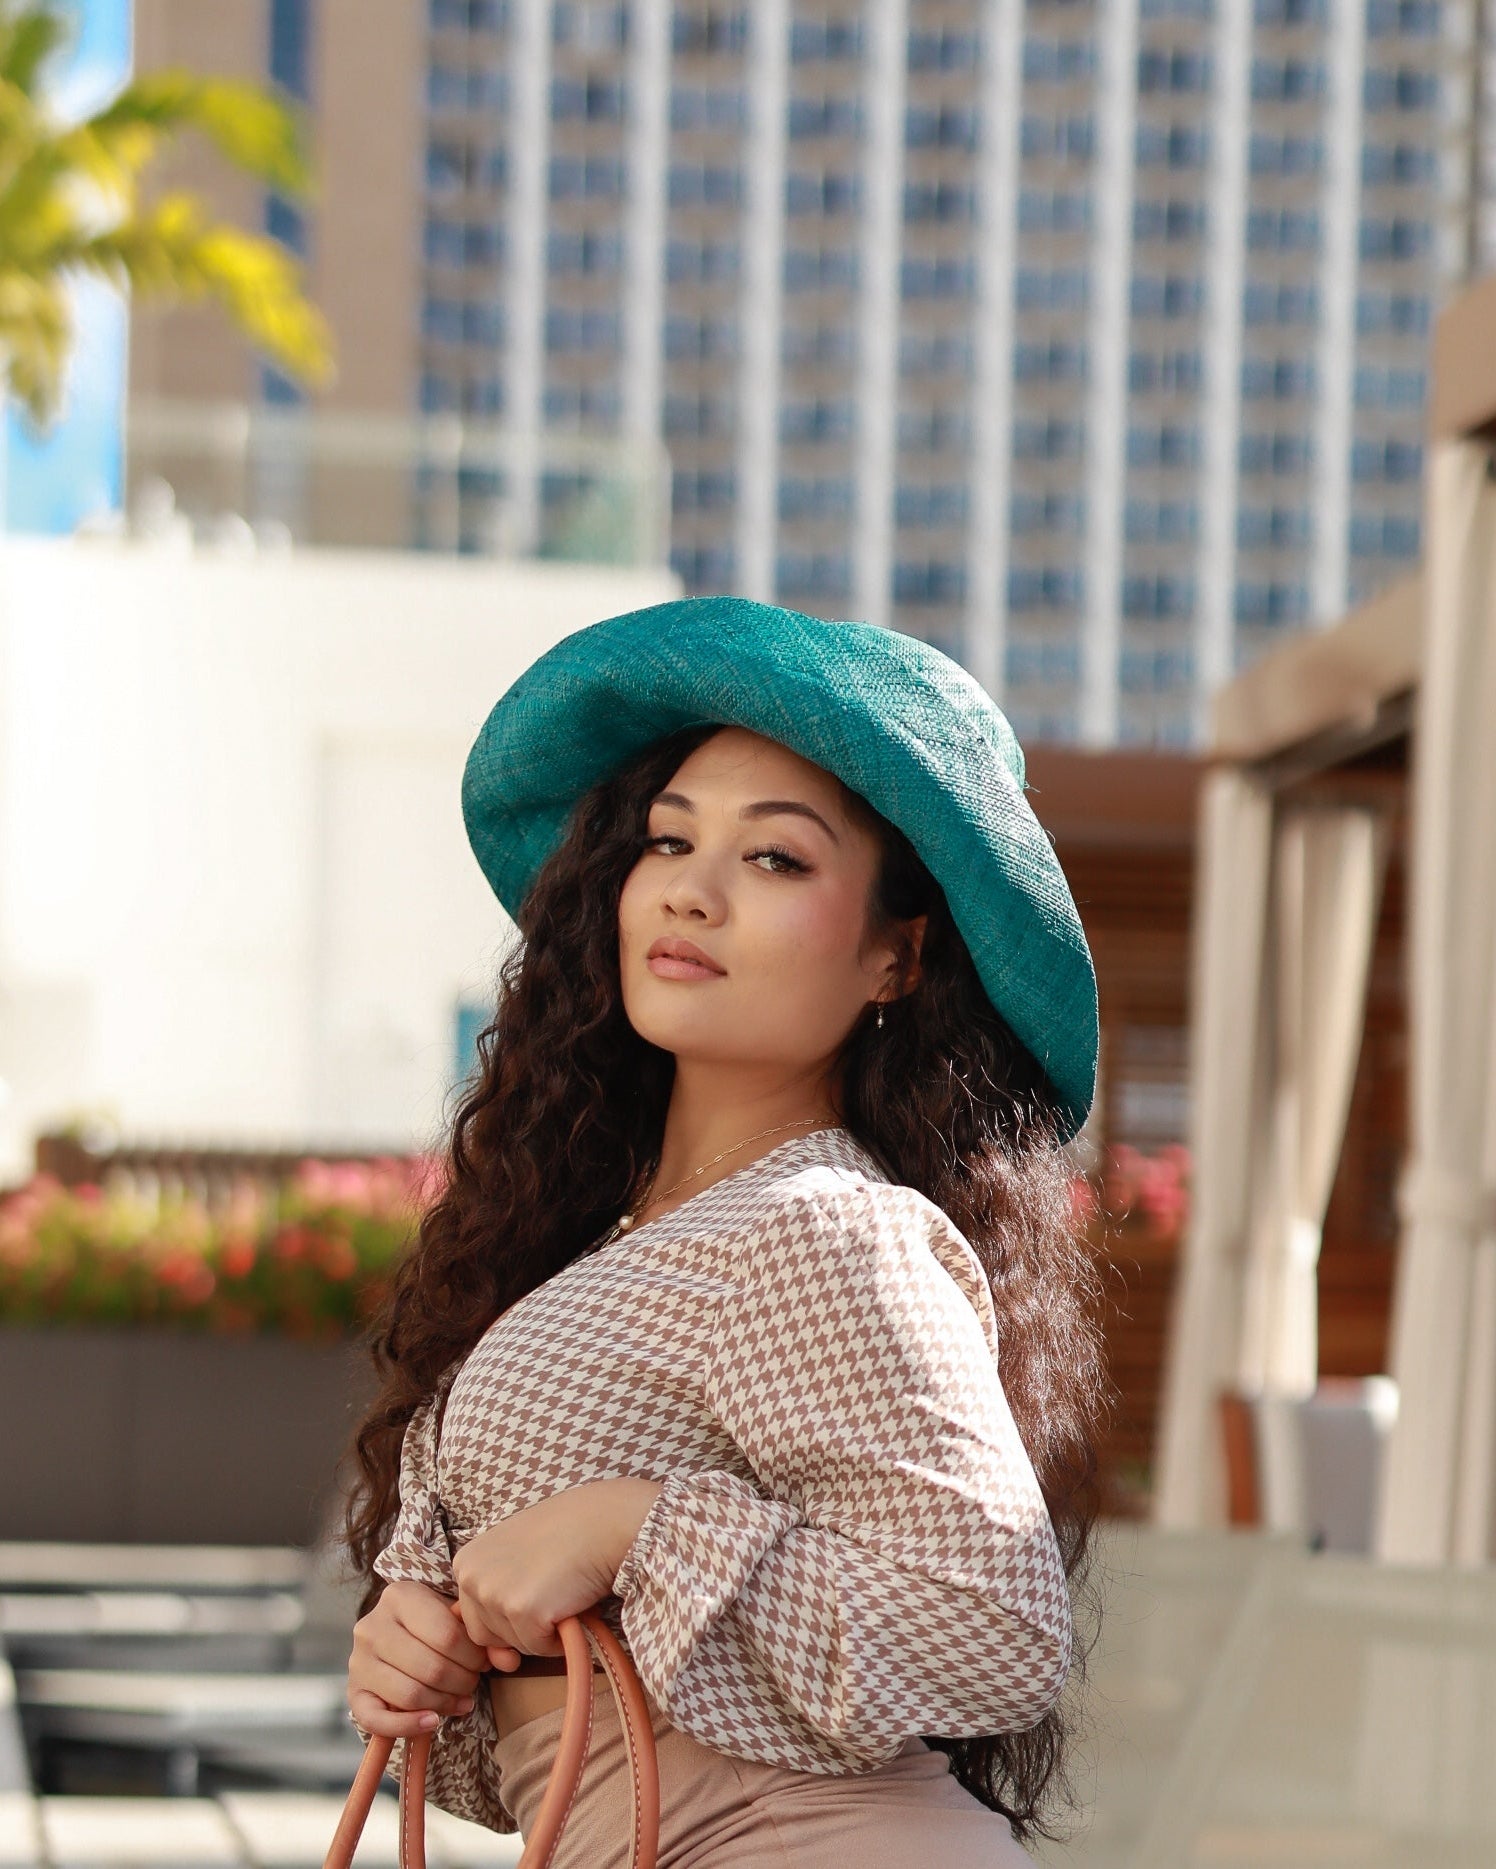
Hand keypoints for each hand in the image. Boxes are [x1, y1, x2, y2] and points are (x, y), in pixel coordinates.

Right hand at [347, 1579, 511, 1738]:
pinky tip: (433, 1721)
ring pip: (410, 1694)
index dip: (473, 1656)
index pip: (447, 1635)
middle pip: (431, 1667)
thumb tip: (510, 1659)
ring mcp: (358, 1661)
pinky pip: (378, 1721)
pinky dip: (410, 1726)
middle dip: (462, 1681)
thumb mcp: (455, 1619)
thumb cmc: (431, 1624)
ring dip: (444, 1703)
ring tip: (460, 1699)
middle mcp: (372, 1625)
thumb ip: (486, 1637)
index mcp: (399, 1595)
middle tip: (473, 1682)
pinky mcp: (354, 1693)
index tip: (483, 1662)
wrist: (394, 1636)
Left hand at [451, 1476, 663, 1664]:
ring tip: (562, 1594)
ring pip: (514, 1645)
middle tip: (549, 1596)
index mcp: (465, 1562)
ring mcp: (494, 1595)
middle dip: (521, 1626)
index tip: (532, 1595)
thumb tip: (498, 1659)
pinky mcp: (522, 1612)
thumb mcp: (515, 1556)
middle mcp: (470, 1577)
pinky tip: (571, 1605)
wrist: (604, 1522)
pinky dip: (558, 1638)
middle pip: (487, 1636)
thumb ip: (496, 1596)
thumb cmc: (566, 1533)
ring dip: (541, 1631)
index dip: (507, 1615)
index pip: (473, 1616)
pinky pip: (538, 1648)